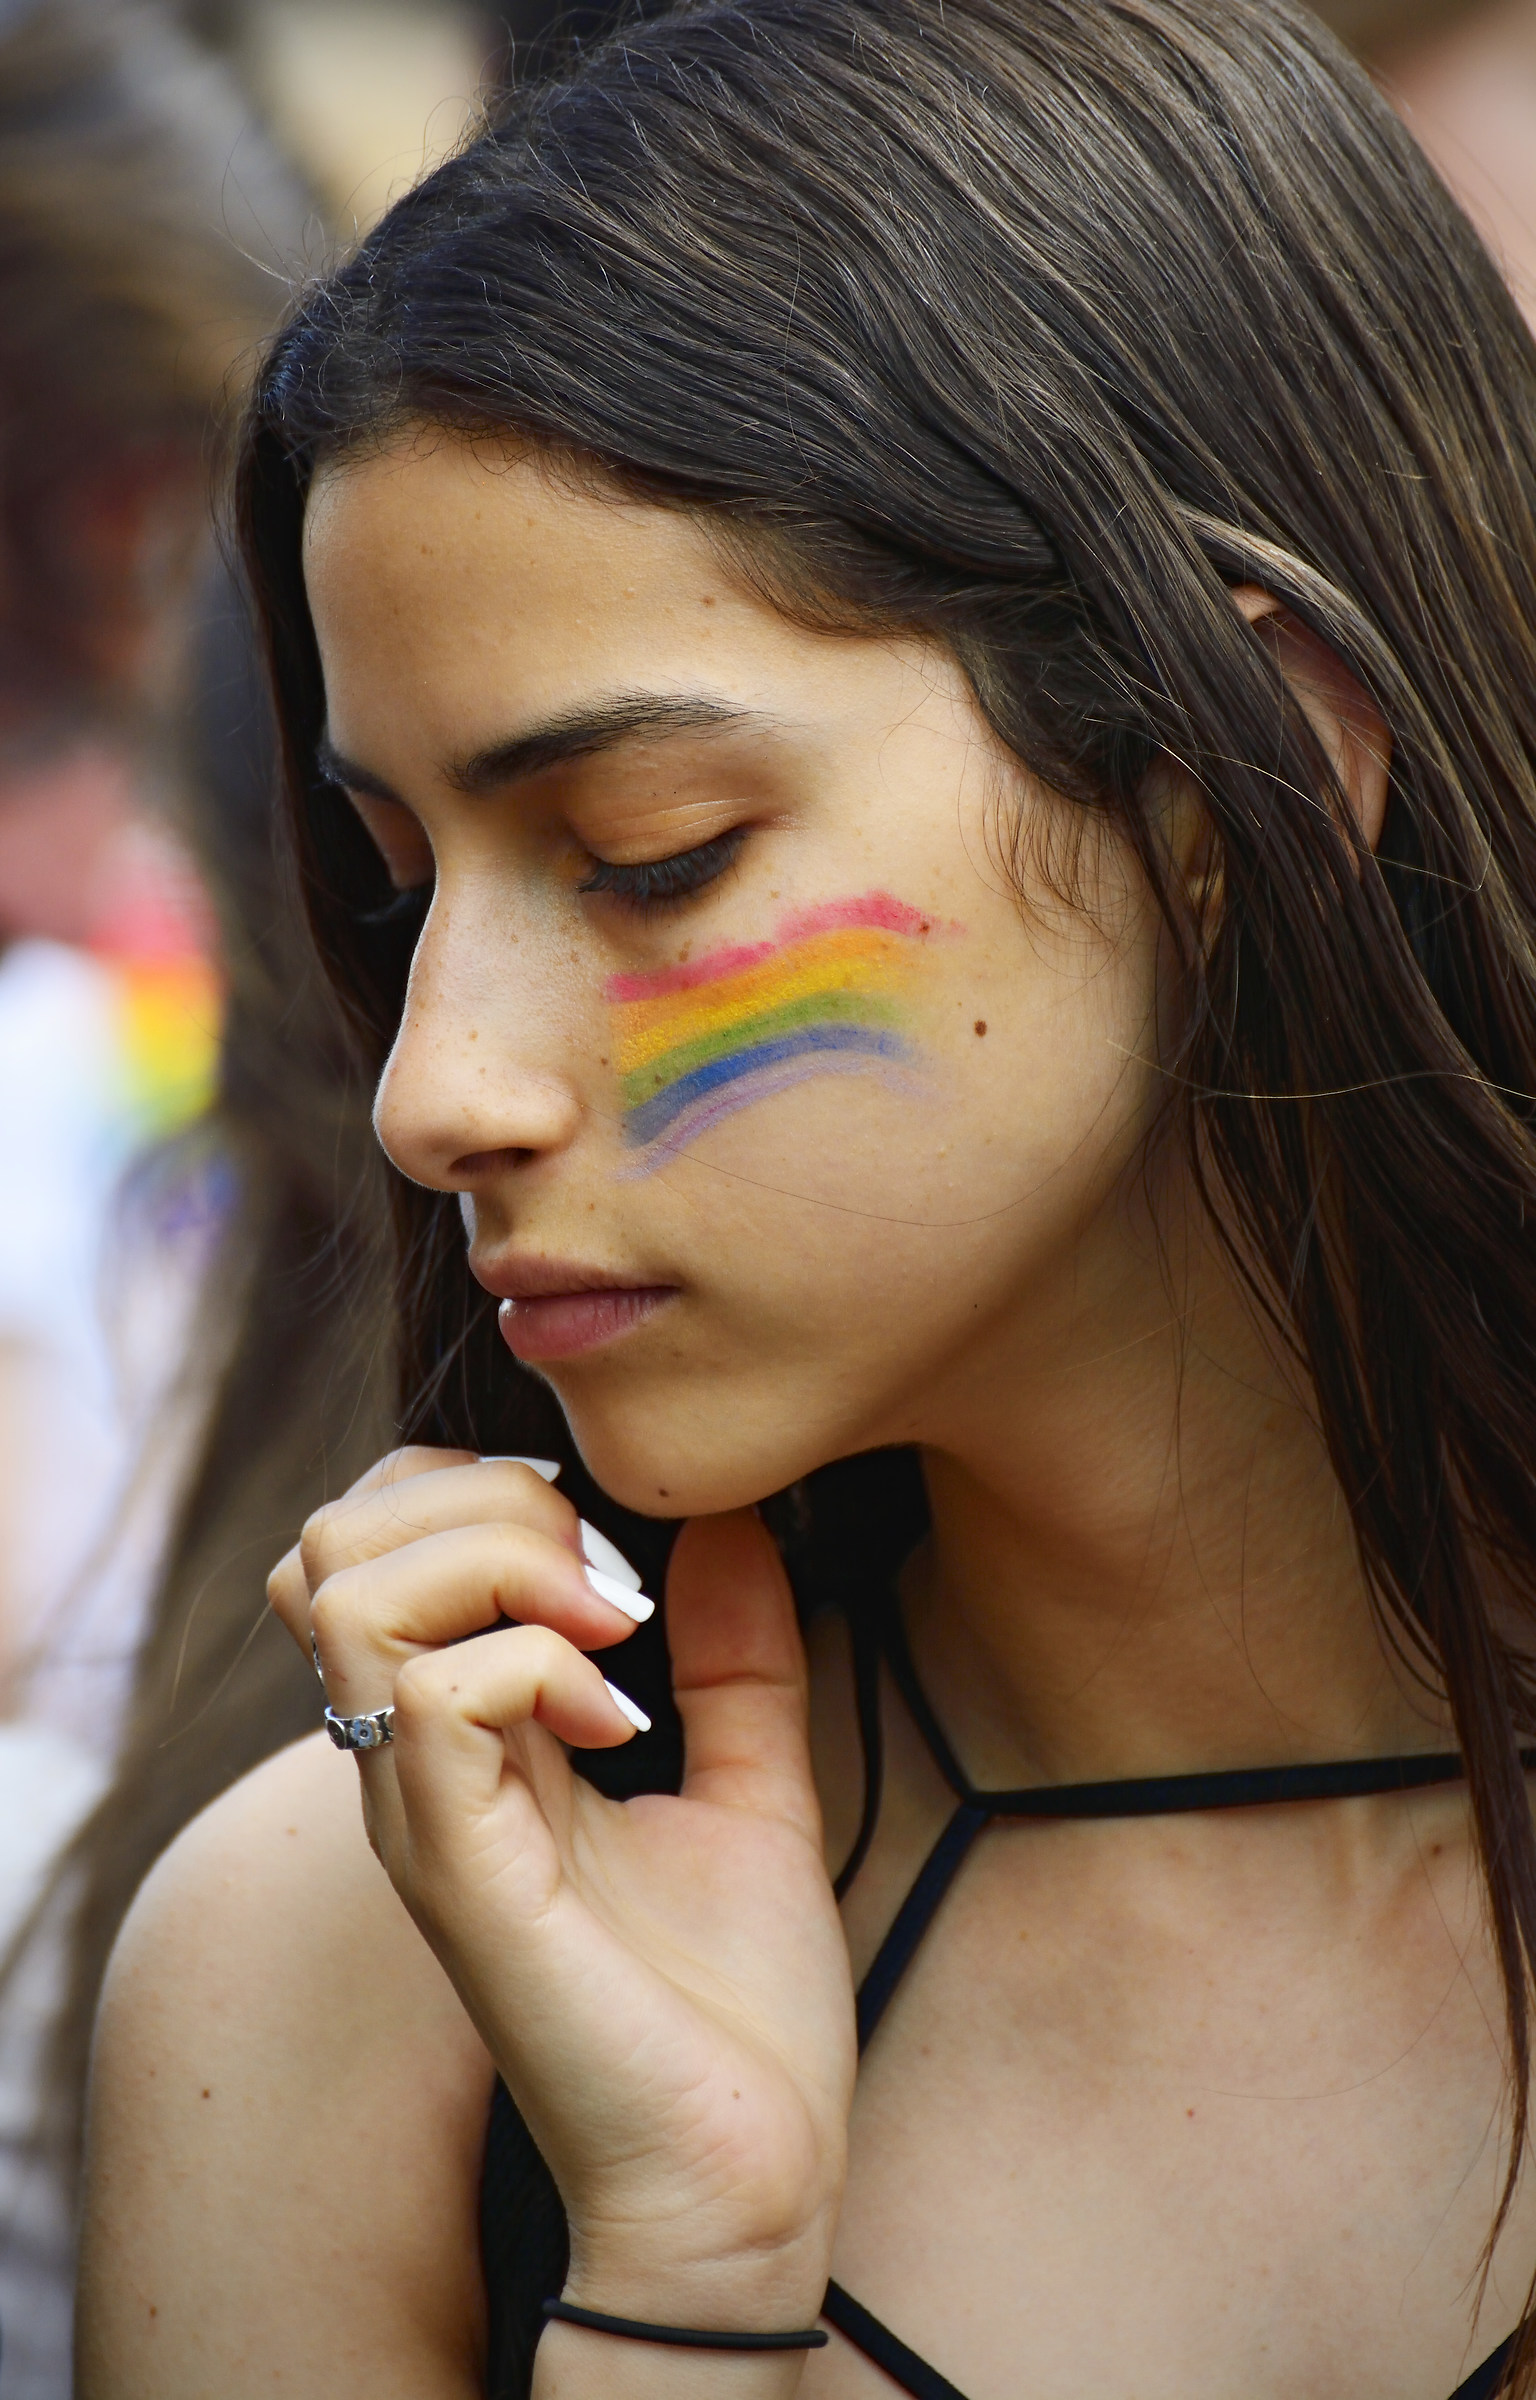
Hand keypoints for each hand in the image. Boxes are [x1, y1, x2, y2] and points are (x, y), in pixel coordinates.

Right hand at [267, 1452, 853, 2344]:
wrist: (741, 2179)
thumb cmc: (733, 2009)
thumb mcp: (750, 1785)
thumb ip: (737, 1654)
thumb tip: (732, 1520)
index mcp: (466, 1738)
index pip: (374, 1537)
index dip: (482, 1491)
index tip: (619, 1560)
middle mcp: (413, 1768)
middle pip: (335, 1538)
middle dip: (486, 1501)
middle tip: (612, 1586)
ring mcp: (421, 1819)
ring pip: (348, 1591)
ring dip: (502, 1564)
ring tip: (613, 1637)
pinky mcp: (457, 1875)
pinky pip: (433, 1695)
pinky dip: (540, 1663)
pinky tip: (621, 1724)